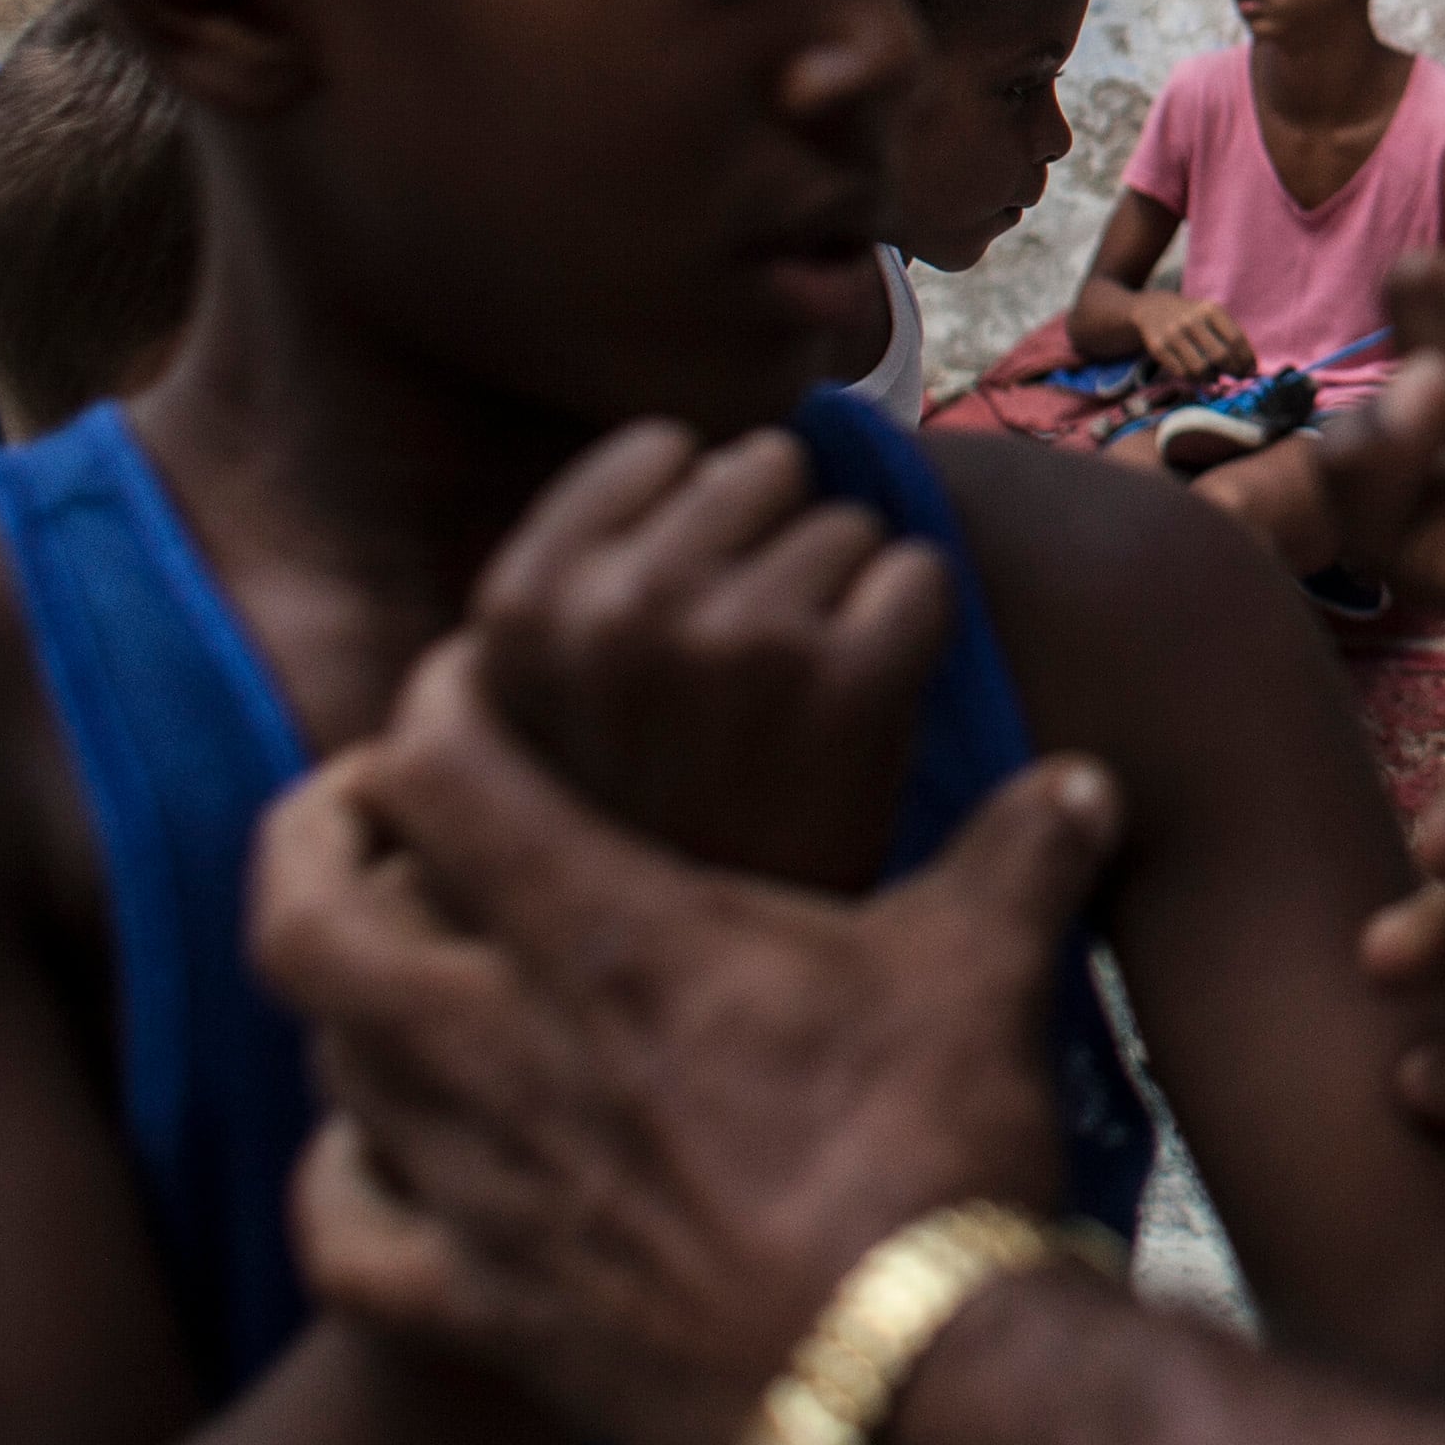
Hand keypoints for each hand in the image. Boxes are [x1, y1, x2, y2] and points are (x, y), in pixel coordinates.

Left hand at [253, 671, 1124, 1444]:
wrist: (906, 1388)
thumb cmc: (937, 1152)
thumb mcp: (984, 967)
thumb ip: (1020, 850)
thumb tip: (1085, 784)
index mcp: (612, 936)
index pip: (440, 767)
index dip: (436, 703)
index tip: (475, 692)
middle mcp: (506, 1049)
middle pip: (302, 915)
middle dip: (317, 841)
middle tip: (377, 814)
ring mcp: (479, 1188)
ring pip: (322, 1061)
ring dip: (346, 1001)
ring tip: (411, 970)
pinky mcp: (484, 1310)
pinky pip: (340, 1236)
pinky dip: (342, 1183)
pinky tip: (387, 1154)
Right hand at [463, 421, 950, 892]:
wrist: (718, 1002)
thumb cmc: (639, 832)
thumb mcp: (543, 702)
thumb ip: (576, 579)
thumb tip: (673, 442)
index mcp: (525, 607)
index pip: (659, 452)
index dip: (698, 520)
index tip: (692, 613)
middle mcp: (622, 609)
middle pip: (761, 469)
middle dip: (777, 544)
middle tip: (756, 671)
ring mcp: (740, 642)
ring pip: (847, 524)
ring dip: (845, 592)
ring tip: (803, 701)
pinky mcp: (851, 682)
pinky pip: (919, 577)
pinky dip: (913, 628)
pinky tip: (870, 708)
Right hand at [1125, 289, 1253, 386]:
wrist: (1153, 308)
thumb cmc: (1192, 316)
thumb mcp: (1211, 315)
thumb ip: (1229, 336)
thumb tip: (1251, 368)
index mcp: (1210, 310)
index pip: (1235, 339)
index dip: (1246, 359)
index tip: (1251, 370)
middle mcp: (1191, 320)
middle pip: (1220, 355)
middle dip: (1233, 371)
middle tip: (1237, 377)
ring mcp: (1173, 334)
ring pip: (1200, 368)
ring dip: (1212, 378)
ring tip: (1216, 376)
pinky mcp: (1158, 347)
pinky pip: (1182, 372)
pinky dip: (1194, 379)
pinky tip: (1198, 375)